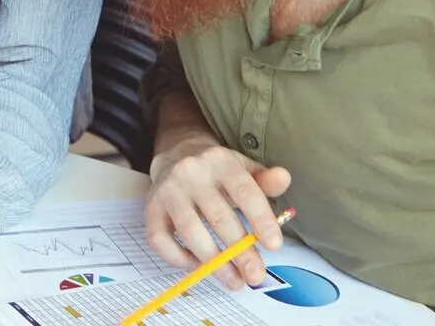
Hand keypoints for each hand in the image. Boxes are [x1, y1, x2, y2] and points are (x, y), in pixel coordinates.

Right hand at [144, 137, 290, 289]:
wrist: (175, 153)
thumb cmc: (216, 170)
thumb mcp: (244, 168)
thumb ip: (265, 180)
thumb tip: (284, 178)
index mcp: (220, 162)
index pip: (244, 192)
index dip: (260, 220)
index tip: (274, 245)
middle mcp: (191, 173)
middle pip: (218, 216)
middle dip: (240, 252)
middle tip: (256, 275)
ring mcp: (168, 191)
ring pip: (189, 231)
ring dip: (213, 262)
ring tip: (233, 281)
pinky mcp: (151, 208)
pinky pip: (160, 240)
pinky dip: (178, 258)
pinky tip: (197, 265)